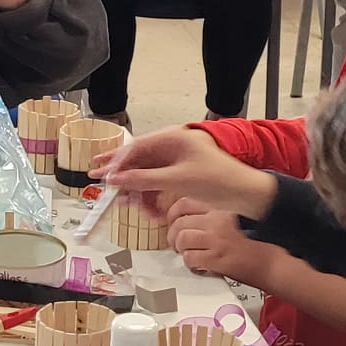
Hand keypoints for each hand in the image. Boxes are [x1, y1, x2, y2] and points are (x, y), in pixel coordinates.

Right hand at [95, 128, 276, 220]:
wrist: (246, 194)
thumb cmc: (220, 179)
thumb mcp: (178, 180)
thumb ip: (145, 179)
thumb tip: (117, 179)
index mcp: (173, 138)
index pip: (135, 147)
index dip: (115, 162)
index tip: (100, 174)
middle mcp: (173, 146)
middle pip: (138, 159)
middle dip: (121, 175)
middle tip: (100, 182)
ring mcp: (177, 161)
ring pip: (146, 173)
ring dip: (136, 189)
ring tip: (126, 203)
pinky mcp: (181, 175)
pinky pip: (157, 183)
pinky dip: (150, 195)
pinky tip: (146, 208)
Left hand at [166, 198, 274, 285]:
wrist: (269, 264)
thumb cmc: (251, 246)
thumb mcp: (228, 222)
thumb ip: (208, 218)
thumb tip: (182, 220)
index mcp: (220, 209)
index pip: (184, 203)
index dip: (172, 216)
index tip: (172, 224)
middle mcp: (217, 220)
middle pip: (179, 223)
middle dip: (172, 237)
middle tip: (176, 246)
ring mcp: (217, 239)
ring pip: (182, 239)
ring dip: (180, 250)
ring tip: (187, 255)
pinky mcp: (216, 258)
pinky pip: (190, 258)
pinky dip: (190, 265)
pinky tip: (199, 266)